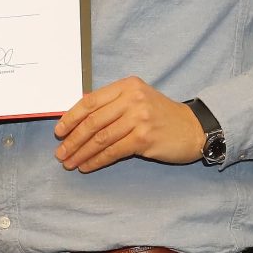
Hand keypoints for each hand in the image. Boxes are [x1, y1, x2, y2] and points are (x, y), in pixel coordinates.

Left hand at [53, 76, 204, 171]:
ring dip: (81, 153)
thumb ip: (111, 105)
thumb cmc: (160, 115)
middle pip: (93, 121)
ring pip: (100, 138)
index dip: (70, 117)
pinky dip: (97, 160)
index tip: (59, 131)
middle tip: (60, 153)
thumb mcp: (137, 100)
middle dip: (72, 139)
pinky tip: (87, 166)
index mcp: (126, 86)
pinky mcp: (144, 138)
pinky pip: (113, 151)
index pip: (90, 101)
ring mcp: (139, 118)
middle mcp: (132, 99)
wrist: (193, 128)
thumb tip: (77, 121)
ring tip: (69, 163)